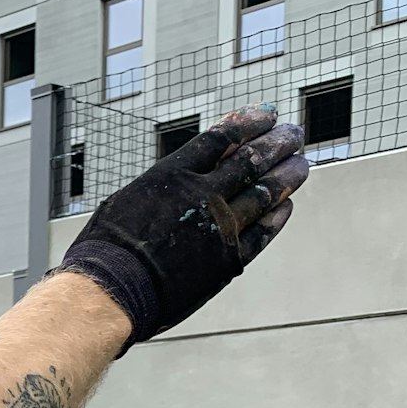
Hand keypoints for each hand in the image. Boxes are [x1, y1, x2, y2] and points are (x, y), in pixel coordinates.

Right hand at [58, 104, 309, 354]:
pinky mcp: (228, 259)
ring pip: (265, 192)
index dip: (248, 124)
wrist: (110, 290)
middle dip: (277, 143)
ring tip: (300, 165)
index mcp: (172, 175)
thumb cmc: (106, 251)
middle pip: (251, 160)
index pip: (221, 138)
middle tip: (293, 135)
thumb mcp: (127, 200)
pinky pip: (262, 232)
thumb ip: (162, 185)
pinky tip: (286, 207)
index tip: (265, 117)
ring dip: (287, 176)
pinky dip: (277, 217)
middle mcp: (201, 194)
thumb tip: (181, 174)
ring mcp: (219, 226)